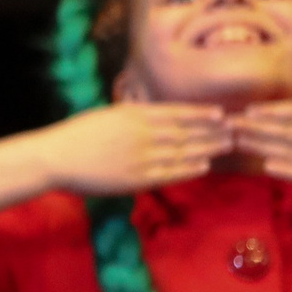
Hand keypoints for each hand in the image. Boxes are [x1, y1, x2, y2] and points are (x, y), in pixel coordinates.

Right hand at [37, 102, 231, 197]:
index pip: (176, 113)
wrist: (56, 158)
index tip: (221, 114)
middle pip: (186, 132)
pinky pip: (170, 173)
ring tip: (227, 147)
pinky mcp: (137, 178)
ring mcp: (141, 156)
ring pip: (183, 151)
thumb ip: (131, 116)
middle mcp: (141, 133)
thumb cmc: (77, 135)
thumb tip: (152, 114)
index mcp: (132, 115)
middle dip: (212, 131)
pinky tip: (205, 166)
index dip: (202, 114)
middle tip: (235, 131)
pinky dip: (190, 169)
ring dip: (207, 149)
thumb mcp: (106, 116)